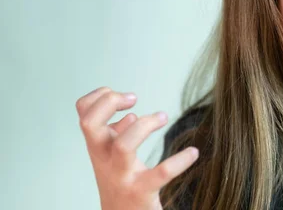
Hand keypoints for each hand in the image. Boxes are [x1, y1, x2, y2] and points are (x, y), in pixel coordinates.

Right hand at [76, 87, 198, 209]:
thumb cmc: (119, 183)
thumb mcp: (111, 157)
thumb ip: (117, 134)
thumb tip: (131, 114)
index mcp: (97, 148)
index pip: (83, 113)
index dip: (100, 96)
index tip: (126, 97)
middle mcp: (104, 160)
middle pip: (90, 125)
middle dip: (109, 103)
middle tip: (135, 99)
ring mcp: (121, 176)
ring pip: (123, 146)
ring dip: (144, 125)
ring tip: (163, 117)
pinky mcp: (141, 192)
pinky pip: (161, 173)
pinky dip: (179, 160)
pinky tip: (193, 153)